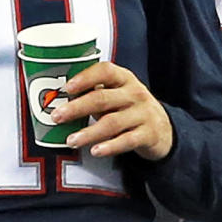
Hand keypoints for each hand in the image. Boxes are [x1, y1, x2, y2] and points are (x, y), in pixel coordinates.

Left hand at [50, 61, 173, 160]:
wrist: (163, 128)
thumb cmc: (131, 108)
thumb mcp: (117, 94)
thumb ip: (95, 94)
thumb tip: (60, 101)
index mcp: (124, 79)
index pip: (105, 71)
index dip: (85, 78)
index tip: (67, 87)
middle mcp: (134, 94)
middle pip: (102, 98)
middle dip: (77, 108)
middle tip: (57, 116)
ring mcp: (143, 114)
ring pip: (112, 122)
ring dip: (89, 132)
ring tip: (71, 140)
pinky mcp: (148, 134)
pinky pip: (127, 140)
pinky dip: (110, 146)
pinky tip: (96, 150)